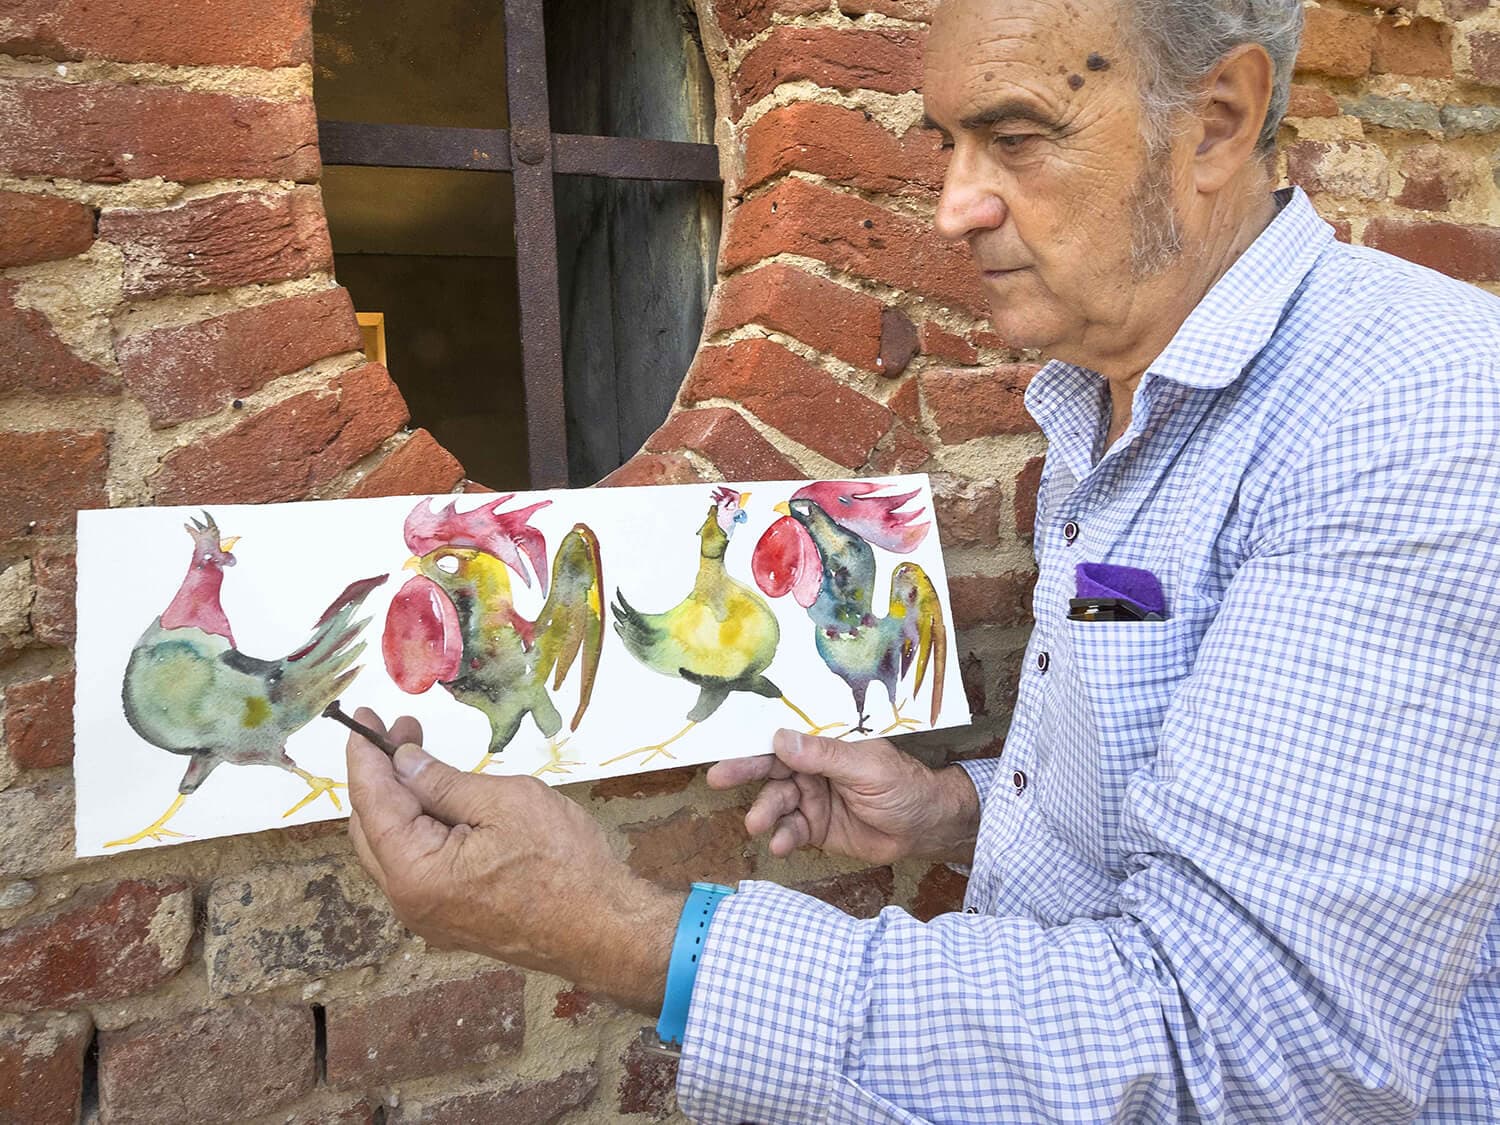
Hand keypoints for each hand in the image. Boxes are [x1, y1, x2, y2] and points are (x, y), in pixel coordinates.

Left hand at [344, 708, 680, 1012]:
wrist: (603, 928)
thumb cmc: (563, 864)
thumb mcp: (505, 803)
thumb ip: (444, 783)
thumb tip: (403, 763)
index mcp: (415, 872)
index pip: (372, 802)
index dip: (365, 755)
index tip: (362, 717)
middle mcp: (410, 900)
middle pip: (372, 828)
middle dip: (382, 774)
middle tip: (403, 730)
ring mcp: (429, 915)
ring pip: (393, 848)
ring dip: (402, 800)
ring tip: (423, 758)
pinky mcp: (451, 918)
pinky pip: (418, 865)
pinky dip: (421, 827)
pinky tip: (442, 800)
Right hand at [707, 730, 980, 864]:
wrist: (925, 827)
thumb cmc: (902, 785)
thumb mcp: (865, 766)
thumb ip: (823, 756)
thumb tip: (779, 738)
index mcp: (824, 745)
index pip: (783, 739)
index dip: (754, 742)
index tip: (726, 744)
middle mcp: (811, 769)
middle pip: (770, 769)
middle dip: (744, 774)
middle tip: (718, 779)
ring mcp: (811, 799)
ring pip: (777, 802)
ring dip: (764, 812)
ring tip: (757, 824)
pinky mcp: (815, 829)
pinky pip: (791, 831)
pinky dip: (782, 837)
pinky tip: (779, 845)